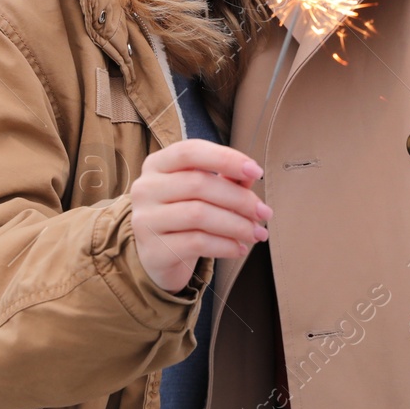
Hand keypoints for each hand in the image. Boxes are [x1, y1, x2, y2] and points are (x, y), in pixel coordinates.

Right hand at [130, 139, 270, 293]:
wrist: (158, 257)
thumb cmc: (183, 215)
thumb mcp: (200, 192)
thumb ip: (225, 179)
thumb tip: (251, 175)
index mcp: (157, 164)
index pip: (190, 151)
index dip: (226, 158)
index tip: (256, 171)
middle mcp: (145, 189)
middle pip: (198, 184)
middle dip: (239, 199)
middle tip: (264, 213)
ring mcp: (145, 220)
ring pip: (199, 215)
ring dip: (237, 225)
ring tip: (256, 233)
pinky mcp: (153, 250)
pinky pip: (196, 243)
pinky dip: (225, 245)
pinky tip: (239, 249)